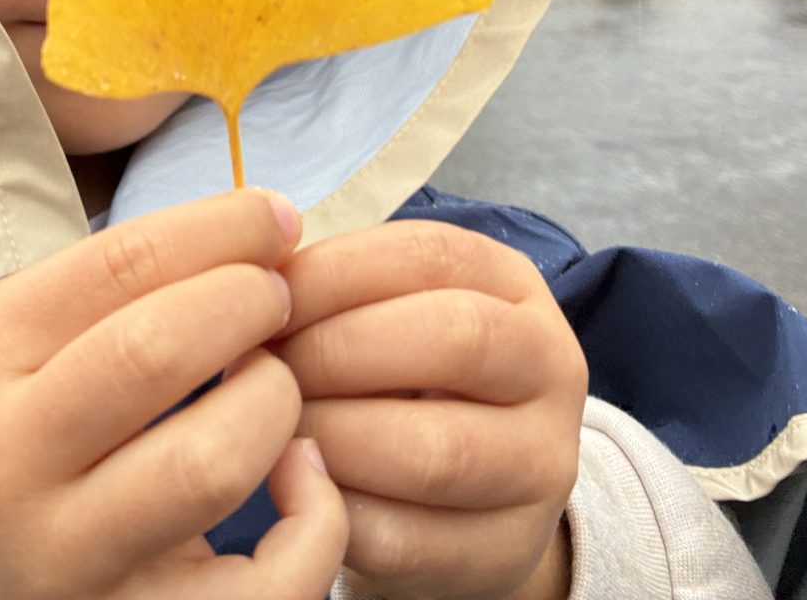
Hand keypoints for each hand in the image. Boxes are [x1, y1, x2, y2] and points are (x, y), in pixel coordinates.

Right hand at [0, 188, 347, 599]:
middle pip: (158, 352)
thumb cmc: (2, 423)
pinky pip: (259, 586)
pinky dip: (312, 521)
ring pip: (209, 466)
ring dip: (275, 400)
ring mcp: (66, 557)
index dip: (223, 229)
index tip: (275, 220)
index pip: (119, 265)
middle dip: (249, 303)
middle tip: (276, 298)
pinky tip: (303, 474)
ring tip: (273, 380)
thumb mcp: (10, 333)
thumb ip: (113, 282)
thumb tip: (264, 232)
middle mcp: (6, 462)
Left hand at [274, 222, 586, 599]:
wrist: (464, 494)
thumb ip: (334, 289)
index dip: (334, 272)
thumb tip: (254, 285)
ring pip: (436, 451)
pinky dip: (335, 510)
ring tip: (275, 428)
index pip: (429, 255)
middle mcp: (551, 368)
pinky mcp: (504, 551)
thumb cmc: (402, 377)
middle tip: (266, 369)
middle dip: (337, 352)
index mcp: (513, 286)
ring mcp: (540, 467)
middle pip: (454, 339)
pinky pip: (407, 539)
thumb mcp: (389, 311)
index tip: (266, 298)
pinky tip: (300, 486)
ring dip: (333, 436)